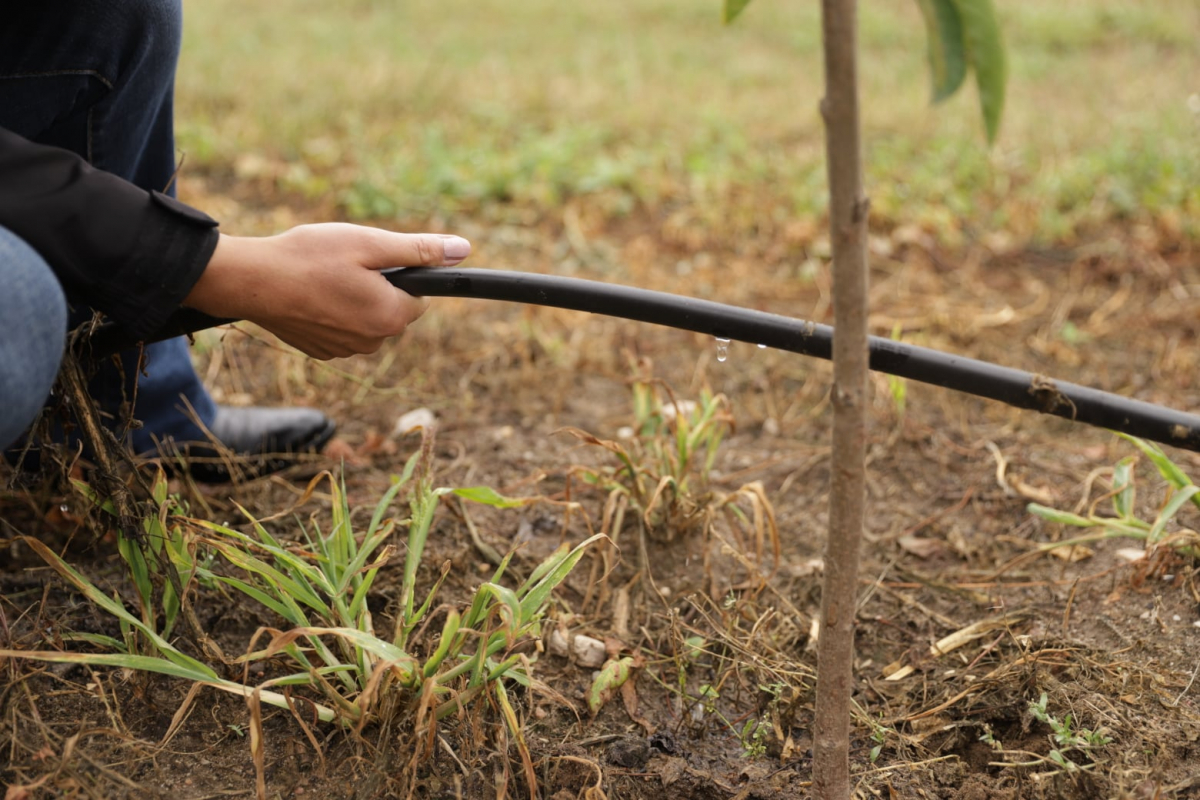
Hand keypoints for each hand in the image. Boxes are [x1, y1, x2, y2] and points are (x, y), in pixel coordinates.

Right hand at [182, 223, 470, 358]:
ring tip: (324, 277)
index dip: (402, 275)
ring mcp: (344, 350)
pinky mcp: (321, 351)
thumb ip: (419, 251)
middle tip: (346, 264)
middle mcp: (372, 342)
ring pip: (366, 321)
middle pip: (392, 310)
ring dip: (354, 300)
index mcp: (390, 317)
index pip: (419, 299)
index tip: (376, 260)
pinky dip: (332, 312)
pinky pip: (341, 329)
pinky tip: (310, 294)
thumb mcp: (370, 244)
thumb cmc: (309, 257)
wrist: (250, 282)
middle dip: (378, 288)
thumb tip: (463, 251)